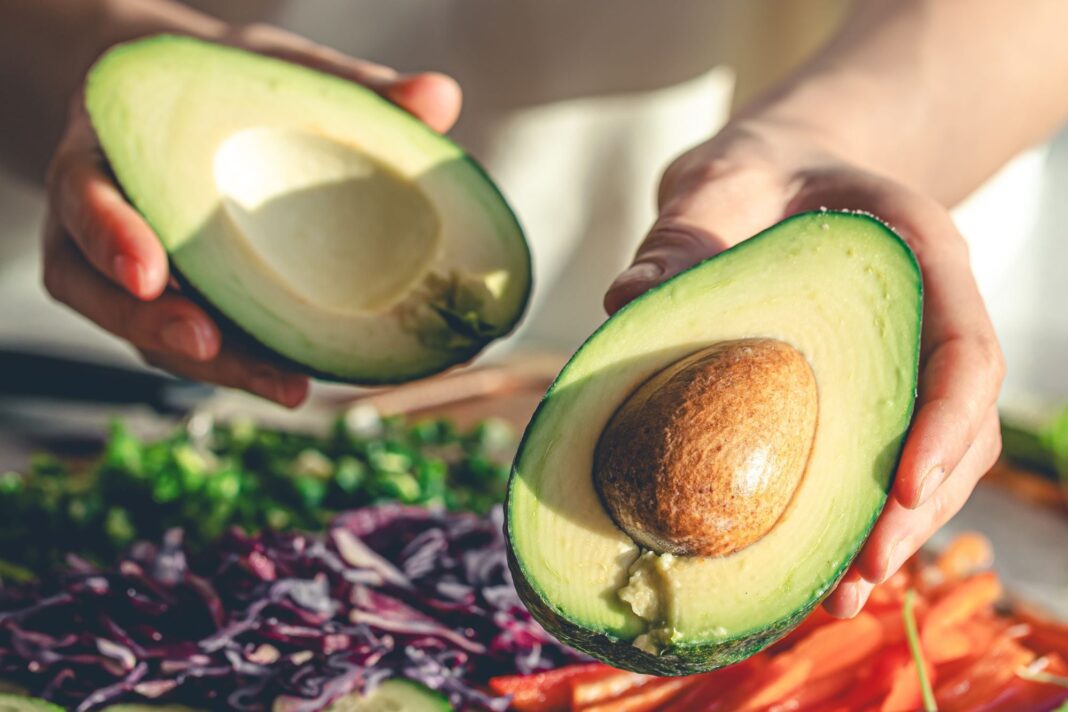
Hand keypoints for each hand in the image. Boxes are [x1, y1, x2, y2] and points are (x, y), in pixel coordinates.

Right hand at [42, 24, 462, 406]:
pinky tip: (299, 373)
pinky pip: (191, 341)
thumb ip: (343, 84)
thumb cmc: (219, 88)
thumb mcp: (266, 69)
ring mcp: (131, 275)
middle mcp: (103, 225)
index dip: (110, 237)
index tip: (150, 273)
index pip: (84, 198)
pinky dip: (241, 360)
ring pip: (146, 332)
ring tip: (283, 383)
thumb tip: (441, 97)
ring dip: (212, 364)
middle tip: (211, 347)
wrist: (179, 107)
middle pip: (104, 290)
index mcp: (104, 155)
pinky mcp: (171, 305)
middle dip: (156, 325)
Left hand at [605, 119, 1004, 617]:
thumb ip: (683, 234)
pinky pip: (886, 462)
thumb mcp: (716, 184)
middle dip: (920, 508)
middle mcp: (930, 316)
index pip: (964, 347)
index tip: (904, 488)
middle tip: (859, 573)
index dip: (946, 422)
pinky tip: (815, 569)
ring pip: (936, 460)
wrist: (773, 180)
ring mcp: (907, 362)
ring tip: (836, 598)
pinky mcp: (872, 396)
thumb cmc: (751, 178)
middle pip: (961, 424)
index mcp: (919, 255)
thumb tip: (625, 298)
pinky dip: (858, 517)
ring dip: (896, 532)